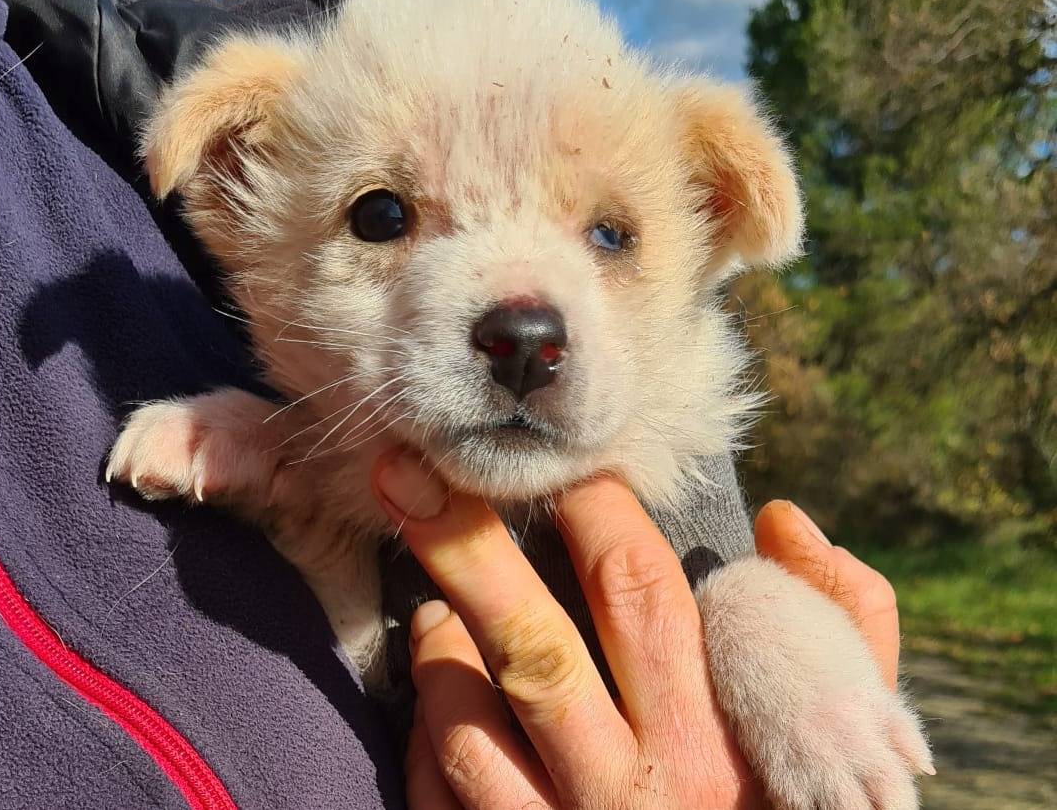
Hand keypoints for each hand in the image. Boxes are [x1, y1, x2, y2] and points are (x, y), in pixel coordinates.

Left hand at [371, 451, 900, 808]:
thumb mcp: (838, 740)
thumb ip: (838, 624)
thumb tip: (783, 518)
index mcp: (714, 741)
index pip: (640, 596)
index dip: (592, 513)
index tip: (558, 466)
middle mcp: (634, 792)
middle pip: (534, 650)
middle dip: (466, 552)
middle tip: (406, 476)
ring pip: (468, 732)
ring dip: (438, 656)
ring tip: (434, 609)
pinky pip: (444, 797)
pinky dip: (429, 737)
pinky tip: (437, 700)